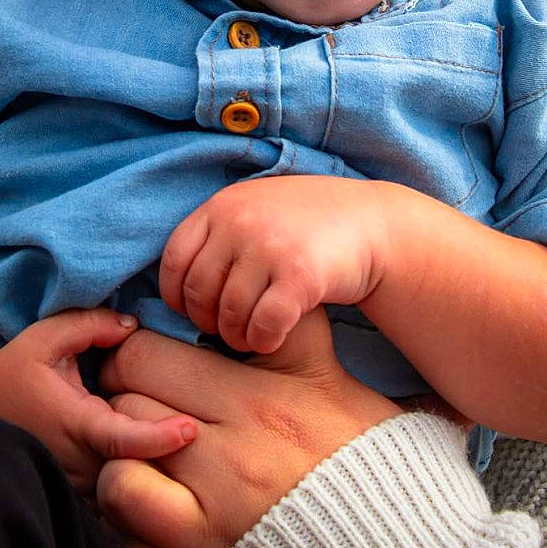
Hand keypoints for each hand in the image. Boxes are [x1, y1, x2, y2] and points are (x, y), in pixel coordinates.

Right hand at [0, 308, 195, 492]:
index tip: (189, 430)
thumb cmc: (13, 372)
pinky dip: (136, 477)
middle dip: (165, 449)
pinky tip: (150, 453)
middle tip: (194, 425)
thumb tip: (133, 326)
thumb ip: (90, 324)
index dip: (158, 437)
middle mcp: (78, 461)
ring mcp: (78, 483)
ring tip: (174, 436)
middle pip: (135, 463)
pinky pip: (115, 493)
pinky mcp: (79, 493)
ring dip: (152, 465)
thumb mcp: (45, 336)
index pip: (122, 438)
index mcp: (75, 422)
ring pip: (127, 482)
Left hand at [96, 308, 402, 547]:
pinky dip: (123, 489)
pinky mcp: (203, 536)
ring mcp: (218, 485)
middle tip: (131, 403)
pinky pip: (126, 492)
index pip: (152, 348)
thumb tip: (267, 289)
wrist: (389, 530)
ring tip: (137, 446)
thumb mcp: (328, 375)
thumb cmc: (355, 450)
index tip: (142, 368)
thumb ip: (290, 331)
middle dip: (121, 389)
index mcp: (261, 388)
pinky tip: (146, 489)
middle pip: (130, 382)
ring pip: (122, 434)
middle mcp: (238, 430)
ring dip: (120, 440)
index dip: (134, 354)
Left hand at [159, 175, 389, 353]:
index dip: (176, 294)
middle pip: (198, 291)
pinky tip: (272, 340)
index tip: (193, 311)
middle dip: (207, 322)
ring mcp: (270, 247)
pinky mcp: (300, 275)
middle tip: (226, 331)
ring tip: (249, 338)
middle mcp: (241, 222)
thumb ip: (218, 234)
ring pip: (229, 314)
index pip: (174, 259)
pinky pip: (263, 325)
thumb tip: (175, 287)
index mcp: (223, 205)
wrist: (372, 223)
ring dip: (236, 337)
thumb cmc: (307, 225)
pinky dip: (263, 341)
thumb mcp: (256, 210)